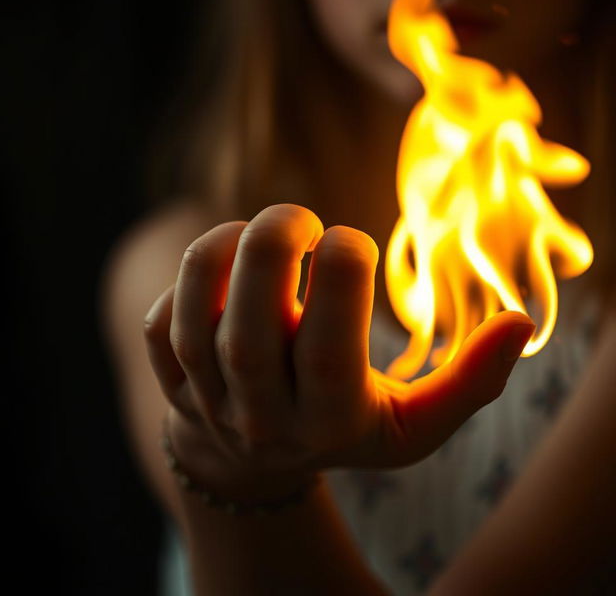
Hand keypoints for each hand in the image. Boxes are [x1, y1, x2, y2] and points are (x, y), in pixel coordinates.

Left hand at [144, 204, 533, 501]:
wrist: (253, 462)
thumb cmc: (342, 425)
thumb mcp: (413, 423)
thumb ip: (470, 382)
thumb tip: (519, 322)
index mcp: (329, 421)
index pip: (330, 351)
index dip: (344, 277)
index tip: (353, 240)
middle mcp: (262, 415)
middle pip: (253, 334)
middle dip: (273, 249)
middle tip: (301, 219)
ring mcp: (209, 400)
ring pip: (194, 322)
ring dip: (218, 255)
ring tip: (254, 233)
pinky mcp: (170, 382)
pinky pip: (162, 326)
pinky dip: (183, 285)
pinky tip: (221, 271)